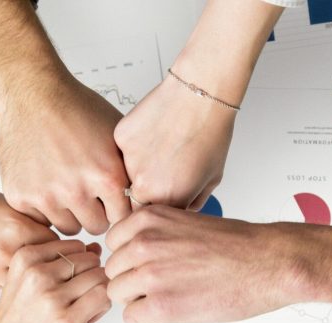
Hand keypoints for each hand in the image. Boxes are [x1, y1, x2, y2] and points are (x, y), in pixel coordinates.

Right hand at [0, 0, 131, 234]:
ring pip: (68, 227)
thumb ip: (130, 170)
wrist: (32, 94)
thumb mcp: (117, 136)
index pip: (123, 218)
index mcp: (107, 175)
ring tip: (67, 186)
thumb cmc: (75, 108)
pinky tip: (46, 182)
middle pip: (96, 227)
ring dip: (70, 212)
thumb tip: (147, 195)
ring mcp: (46, 195)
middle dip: (95, 212)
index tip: (112, 200)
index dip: (118, 208)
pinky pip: (40, 219)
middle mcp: (76, 189)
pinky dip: (44, 207)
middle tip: (88, 192)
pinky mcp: (20, 196)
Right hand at [0, 179, 58, 288]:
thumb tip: (55, 242)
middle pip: (41, 268)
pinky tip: (0, 268)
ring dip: (24, 278)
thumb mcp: (10, 205)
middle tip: (46, 264)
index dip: (58, 248)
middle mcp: (3, 249)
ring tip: (24, 269)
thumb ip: (33, 224)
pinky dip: (4, 280)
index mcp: (17, 226)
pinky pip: (0, 287)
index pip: (56, 247)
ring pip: (21, 283)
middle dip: (45, 266)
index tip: (60, 250)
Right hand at [0, 239, 110, 322]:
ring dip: (98, 293)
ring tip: (83, 310)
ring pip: (100, 277)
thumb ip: (58, 264)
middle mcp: (37, 273)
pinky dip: (102, 307)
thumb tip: (95, 249)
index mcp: (25, 258)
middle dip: (92, 278)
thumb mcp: (25, 283)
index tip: (71, 283)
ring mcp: (52, 297)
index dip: (80, 264)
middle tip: (80, 299)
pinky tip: (86, 319)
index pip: (75, 245)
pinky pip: (103, 297)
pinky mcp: (67, 320)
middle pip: (90, 260)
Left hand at [105, 206, 301, 322]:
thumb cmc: (237, 245)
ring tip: (170, 296)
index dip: (130, 258)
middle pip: (113, 270)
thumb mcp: (185, 222)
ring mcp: (150, 274)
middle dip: (132, 280)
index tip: (147, 264)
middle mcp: (144, 243)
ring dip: (138, 300)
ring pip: (117, 294)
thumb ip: (154, 234)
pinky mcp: (161, 304)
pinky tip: (172, 310)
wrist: (267, 263)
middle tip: (162, 285)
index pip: (113, 243)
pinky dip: (148, 318)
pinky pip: (131, 317)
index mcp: (148, 219)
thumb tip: (132, 253)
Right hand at [114, 74, 234, 210]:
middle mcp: (144, 185)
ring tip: (161, 145)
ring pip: (126, 173)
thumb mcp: (211, 179)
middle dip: (146, 189)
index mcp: (167, 200)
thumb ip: (191, 202)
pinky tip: (153, 131)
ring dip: (139, 165)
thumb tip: (178, 211)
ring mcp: (128, 162)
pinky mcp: (120, 139)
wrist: (199, 95)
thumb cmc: (210, 132)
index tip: (164, 195)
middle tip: (163, 167)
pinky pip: (122, 150)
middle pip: (135, 199)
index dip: (158, 207)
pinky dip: (134, 144)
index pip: (151, 218)